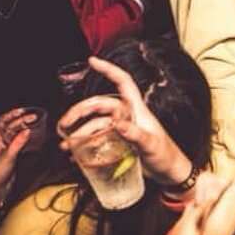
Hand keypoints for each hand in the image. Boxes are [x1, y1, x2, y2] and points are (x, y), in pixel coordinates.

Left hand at [0, 108, 37, 202]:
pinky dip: (26, 138)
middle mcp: (0, 143)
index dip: (10, 115)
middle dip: (20, 120)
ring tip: (34, 124)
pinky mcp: (12, 156)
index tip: (21, 110)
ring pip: (15, 134)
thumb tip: (27, 131)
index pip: (1, 122)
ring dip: (24, 129)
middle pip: (10, 127)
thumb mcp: (8, 156)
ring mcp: (6, 149)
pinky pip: (19, 143)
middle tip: (32, 117)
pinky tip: (32, 138)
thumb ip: (18, 143)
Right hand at [57, 56, 194, 187]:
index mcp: (136, 109)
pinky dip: (84, 147)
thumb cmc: (166, 155)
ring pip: (95, 125)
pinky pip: (97, 141)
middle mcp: (126, 116)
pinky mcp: (117, 144)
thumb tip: (118, 124)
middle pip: (99, 105)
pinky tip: (75, 155)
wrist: (169, 173)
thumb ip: (136, 134)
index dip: (109, 70)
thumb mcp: (152, 144)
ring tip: (66, 145)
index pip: (123, 82)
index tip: (93, 61)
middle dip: (80, 111)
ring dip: (78, 133)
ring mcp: (120, 130)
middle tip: (64, 123)